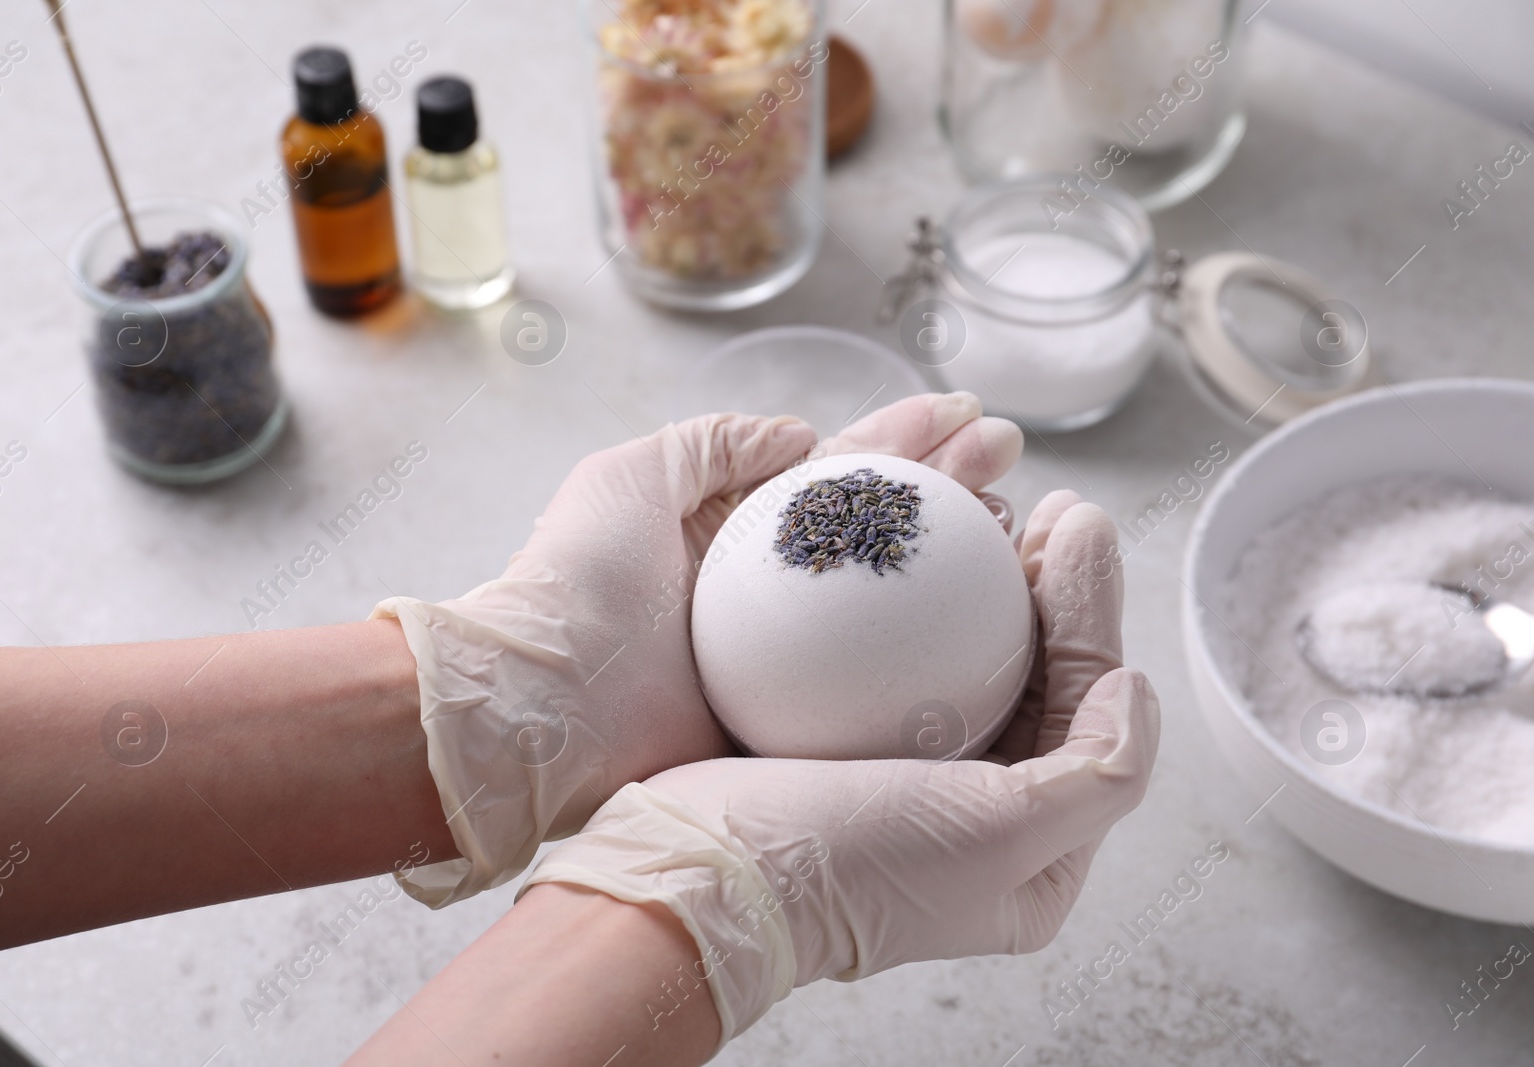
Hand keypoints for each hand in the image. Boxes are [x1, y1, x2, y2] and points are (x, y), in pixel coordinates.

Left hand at [376, 392, 1023, 903]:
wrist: (540, 705)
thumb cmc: (571, 583)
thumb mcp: (628, 477)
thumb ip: (712, 442)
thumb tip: (798, 432)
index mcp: (734, 531)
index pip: (835, 473)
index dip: (902, 439)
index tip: (963, 414)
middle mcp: (772, 590)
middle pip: (879, 527)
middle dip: (949, 483)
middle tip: (1011, 455)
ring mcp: (790, 656)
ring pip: (894, 599)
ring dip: (959, 556)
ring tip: (1017, 519)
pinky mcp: (796, 719)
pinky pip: (880, 681)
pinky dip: (937, 649)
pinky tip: (991, 619)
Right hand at [520, 492, 1158, 1046]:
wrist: (699, 876)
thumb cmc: (852, 865)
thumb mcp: (1002, 838)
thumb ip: (1098, 771)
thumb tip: (1135, 687)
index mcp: (1033, 854)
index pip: (1087, 711)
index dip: (1093, 612)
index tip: (1080, 525)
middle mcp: (979, 815)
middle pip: (1036, 682)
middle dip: (1053, 590)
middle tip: (1053, 508)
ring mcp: (908, 779)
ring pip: (970, 664)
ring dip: (991, 585)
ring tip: (999, 512)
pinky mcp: (844, 747)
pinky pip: (899, 662)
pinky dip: (916, 603)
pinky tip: (913, 548)